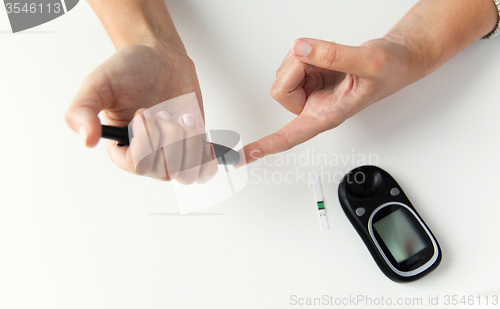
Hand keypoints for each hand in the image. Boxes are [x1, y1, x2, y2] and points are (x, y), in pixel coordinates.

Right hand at [65, 41, 216, 183]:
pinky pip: (204, 169)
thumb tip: (86, 140)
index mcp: (121, 148)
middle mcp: (147, 155)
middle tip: (162, 110)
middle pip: (166, 170)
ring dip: (191, 142)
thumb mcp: (98, 84)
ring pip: (188, 172)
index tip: (143, 111)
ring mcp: (172, 153)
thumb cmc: (127, 70)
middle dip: (170, 136)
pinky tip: (204, 139)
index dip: (147, 141)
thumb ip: (82, 110)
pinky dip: (208, 158)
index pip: (139, 165)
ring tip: (183, 117)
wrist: (158, 57)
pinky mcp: (192, 146)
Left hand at [239, 37, 416, 164]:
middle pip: (279, 90)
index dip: (266, 145)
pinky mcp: (310, 74)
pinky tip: (326, 56)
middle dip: (296, 69)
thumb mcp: (369, 62)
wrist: (398, 59)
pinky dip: (306, 52)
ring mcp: (310, 90)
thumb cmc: (390, 70)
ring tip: (331, 60)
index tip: (243, 157)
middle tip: (323, 61)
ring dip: (303, 58)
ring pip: (283, 72)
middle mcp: (314, 106)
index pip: (290, 136)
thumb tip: (301, 50)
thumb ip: (335, 56)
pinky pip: (292, 59)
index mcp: (327, 116)